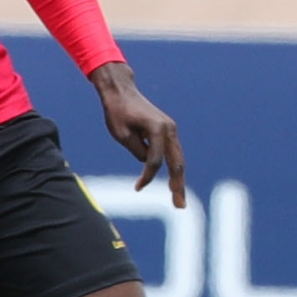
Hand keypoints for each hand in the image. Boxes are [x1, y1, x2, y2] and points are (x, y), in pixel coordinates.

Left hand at [92, 61, 185, 206]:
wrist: (121, 91)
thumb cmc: (118, 111)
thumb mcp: (121, 134)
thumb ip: (137, 151)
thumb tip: (148, 163)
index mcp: (158, 129)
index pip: (155, 161)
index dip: (147, 177)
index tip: (137, 188)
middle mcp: (169, 129)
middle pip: (177, 163)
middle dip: (178, 185)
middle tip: (179, 205)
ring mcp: (170, 129)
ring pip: (178, 159)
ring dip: (179, 179)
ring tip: (179, 199)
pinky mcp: (167, 131)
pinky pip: (172, 153)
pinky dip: (173, 168)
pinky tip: (173, 183)